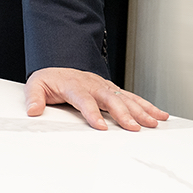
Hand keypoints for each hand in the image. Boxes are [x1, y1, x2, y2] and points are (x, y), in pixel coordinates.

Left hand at [25, 67, 167, 130]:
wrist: (59, 65)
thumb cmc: (50, 78)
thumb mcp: (36, 85)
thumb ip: (34, 98)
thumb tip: (32, 110)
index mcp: (74, 86)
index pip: (84, 100)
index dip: (93, 113)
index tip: (101, 126)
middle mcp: (93, 85)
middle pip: (110, 100)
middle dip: (124, 114)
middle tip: (135, 127)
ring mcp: (105, 87)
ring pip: (125, 98)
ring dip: (141, 110)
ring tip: (154, 122)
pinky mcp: (113, 90)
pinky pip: (132, 97)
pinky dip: (147, 105)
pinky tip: (160, 115)